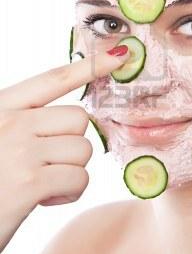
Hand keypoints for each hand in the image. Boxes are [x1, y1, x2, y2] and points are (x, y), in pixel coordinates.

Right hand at [0, 45, 128, 252]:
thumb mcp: (2, 138)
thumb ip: (29, 124)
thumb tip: (73, 122)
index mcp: (3, 108)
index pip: (52, 79)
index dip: (88, 66)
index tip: (118, 56)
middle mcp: (12, 123)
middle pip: (78, 118)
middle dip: (73, 143)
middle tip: (49, 162)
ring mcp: (21, 151)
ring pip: (83, 149)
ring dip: (71, 170)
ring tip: (44, 181)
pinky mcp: (29, 183)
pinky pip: (79, 178)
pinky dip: (69, 192)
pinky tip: (44, 198)